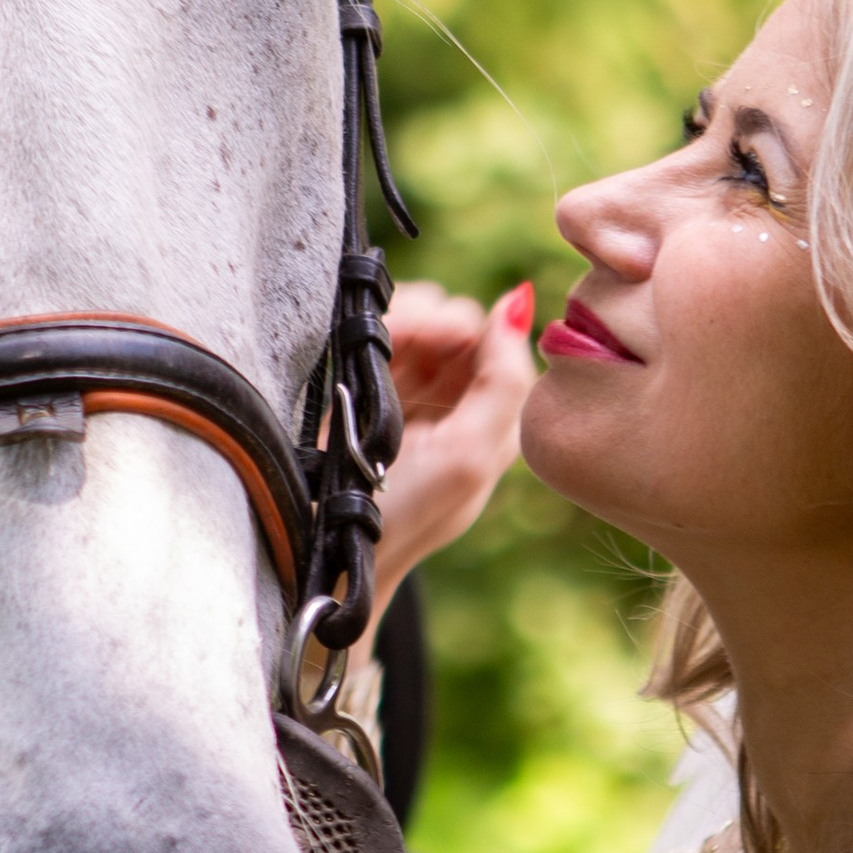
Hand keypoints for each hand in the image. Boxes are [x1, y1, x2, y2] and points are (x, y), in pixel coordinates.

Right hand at [370, 281, 537, 621]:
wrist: (332, 552)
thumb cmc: (405, 515)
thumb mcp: (468, 455)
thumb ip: (505, 380)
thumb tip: (519, 301)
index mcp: (494, 415)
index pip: (493, 335)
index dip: (463, 327)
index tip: (435, 339)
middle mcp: (458, 398)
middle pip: (452, 319)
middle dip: (424, 323)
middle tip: (395, 345)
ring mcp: (411, 391)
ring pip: (414, 318)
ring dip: (393, 325)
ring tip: (370, 362)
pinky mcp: (366, 386)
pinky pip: (376, 332)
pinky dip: (367, 333)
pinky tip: (356, 362)